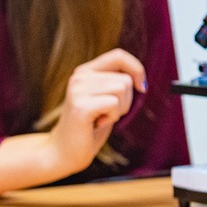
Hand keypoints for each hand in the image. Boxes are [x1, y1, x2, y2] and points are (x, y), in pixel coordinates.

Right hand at [47, 48, 145, 173]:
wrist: (64, 151)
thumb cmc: (88, 127)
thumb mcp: (104, 100)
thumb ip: (115, 84)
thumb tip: (141, 80)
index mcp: (85, 72)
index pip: (118, 55)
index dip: (137, 68)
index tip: (141, 88)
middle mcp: (79, 76)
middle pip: (125, 79)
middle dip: (126, 100)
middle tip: (106, 113)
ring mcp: (78, 90)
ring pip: (122, 89)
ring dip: (119, 109)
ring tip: (101, 118)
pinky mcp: (80, 106)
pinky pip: (114, 104)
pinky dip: (112, 117)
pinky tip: (96, 124)